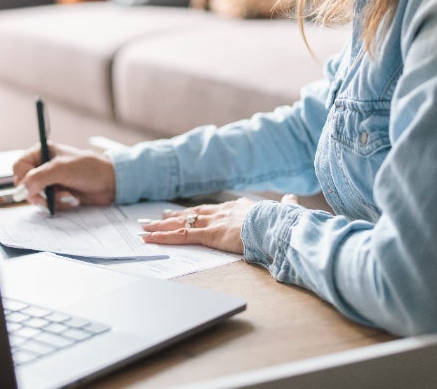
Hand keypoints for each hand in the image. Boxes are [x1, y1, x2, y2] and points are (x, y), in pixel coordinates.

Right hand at [13, 142, 115, 208]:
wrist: (110, 184)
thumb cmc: (89, 169)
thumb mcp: (62, 169)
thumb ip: (39, 177)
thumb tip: (22, 190)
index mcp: (41, 152)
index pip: (19, 166)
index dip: (23, 179)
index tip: (32, 188)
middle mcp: (43, 166)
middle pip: (24, 184)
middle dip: (38, 193)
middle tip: (49, 196)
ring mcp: (49, 181)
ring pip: (35, 197)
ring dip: (51, 200)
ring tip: (67, 195)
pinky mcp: (56, 194)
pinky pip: (47, 204)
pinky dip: (58, 204)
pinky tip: (71, 199)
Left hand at [138, 194, 300, 253]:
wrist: (278, 225)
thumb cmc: (282, 221)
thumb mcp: (285, 211)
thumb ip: (286, 205)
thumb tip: (292, 199)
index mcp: (238, 207)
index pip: (211, 210)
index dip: (196, 212)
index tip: (186, 212)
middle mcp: (222, 212)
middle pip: (191, 214)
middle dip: (172, 217)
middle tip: (155, 218)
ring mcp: (214, 222)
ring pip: (181, 224)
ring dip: (161, 227)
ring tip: (145, 228)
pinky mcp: (210, 235)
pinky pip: (182, 236)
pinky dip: (164, 237)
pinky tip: (150, 238)